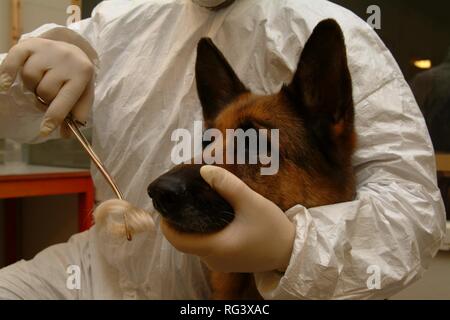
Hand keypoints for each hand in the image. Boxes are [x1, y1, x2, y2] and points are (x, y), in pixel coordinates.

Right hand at [0, 37, 94, 136]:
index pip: (65, 101)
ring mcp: (47, 49)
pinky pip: (12, 62)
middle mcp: (66, 59)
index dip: (54, 118)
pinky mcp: (30, 43)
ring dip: (32, 86)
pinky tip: (5, 84)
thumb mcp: (83, 94)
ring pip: (30, 79)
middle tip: (48, 95)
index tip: (44, 131)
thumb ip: (76, 115)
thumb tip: (65, 135)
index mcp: (82, 73)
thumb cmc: (76, 78)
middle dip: (44, 99)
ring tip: (40, 82)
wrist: (73, 50)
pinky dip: (7, 74)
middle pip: (45, 92)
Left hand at [161, 165, 295, 272]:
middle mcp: (213, 260)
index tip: (166, 206)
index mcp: (215, 248)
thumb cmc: (272, 228)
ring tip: (194, 204)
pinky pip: (207, 247)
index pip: (177, 241)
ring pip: (196, 245)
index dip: (166, 224)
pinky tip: (210, 216)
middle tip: (181, 199)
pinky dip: (203, 233)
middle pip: (185, 242)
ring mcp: (220, 263)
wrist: (292, 251)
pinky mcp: (228, 261)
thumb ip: (228, 185)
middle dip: (178, 222)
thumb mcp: (251, 202)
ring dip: (191, 227)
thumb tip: (204, 170)